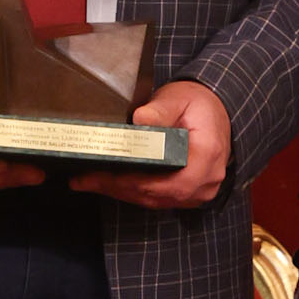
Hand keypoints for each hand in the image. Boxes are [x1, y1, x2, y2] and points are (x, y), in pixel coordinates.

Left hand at [73, 79, 230, 208]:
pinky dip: (132, 191)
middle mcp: (206, 179)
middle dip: (117, 188)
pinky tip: (108, 183)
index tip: (104, 173)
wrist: (214, 109)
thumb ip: (160, 110)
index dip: (133, 182)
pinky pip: (157, 199)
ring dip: (120, 192)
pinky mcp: (188, 193)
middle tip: (84, 179)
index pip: (168, 181)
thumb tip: (140, 121)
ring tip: (88, 181)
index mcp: (207, 155)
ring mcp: (199, 190)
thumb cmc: (197, 104)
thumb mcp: (178, 98)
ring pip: (153, 200)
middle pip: (156, 195)